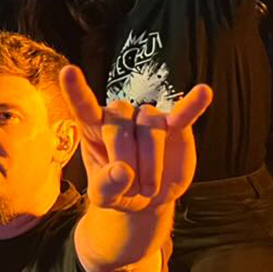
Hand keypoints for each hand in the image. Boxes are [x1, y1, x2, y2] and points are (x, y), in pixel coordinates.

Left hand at [59, 66, 212, 212]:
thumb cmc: (117, 190)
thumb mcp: (103, 197)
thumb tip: (122, 171)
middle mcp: (120, 116)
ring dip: (151, 162)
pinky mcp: (175, 126)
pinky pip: (183, 114)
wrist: (147, 199)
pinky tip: (203, 92)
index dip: (76, 90)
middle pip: (119, 127)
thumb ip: (106, 186)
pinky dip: (192, 105)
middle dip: (125, 161)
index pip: (83, 106)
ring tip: (149, 189)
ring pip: (149, 127)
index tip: (68, 72)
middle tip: (132, 190)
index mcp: (93, 127)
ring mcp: (147, 118)